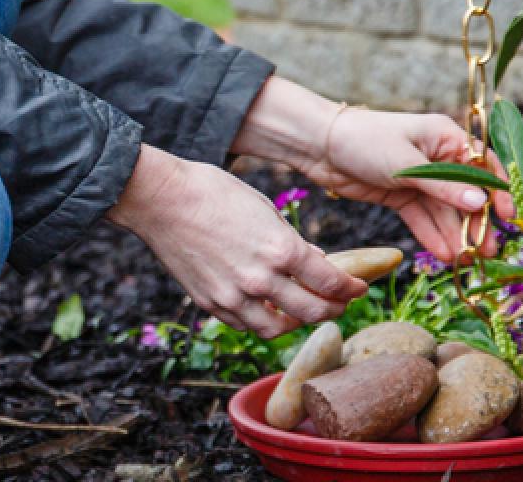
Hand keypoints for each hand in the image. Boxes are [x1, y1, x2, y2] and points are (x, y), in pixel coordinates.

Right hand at [107, 145, 367, 338]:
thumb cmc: (214, 192)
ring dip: (296, 323)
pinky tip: (267, 308)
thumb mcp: (264, 209)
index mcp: (281, 249)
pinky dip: (261, 320)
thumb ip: (291, 242)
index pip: (331, 282)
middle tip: (340, 304)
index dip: (351, 288)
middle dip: (334, 309)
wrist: (162, 199)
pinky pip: (245, 324)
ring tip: (302, 312)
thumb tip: (315, 262)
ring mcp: (234, 296)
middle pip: (312, 311)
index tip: (360, 288)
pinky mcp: (211, 303)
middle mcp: (261, 279)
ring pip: (278, 329)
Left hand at [231, 76, 513, 261]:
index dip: (498, 192)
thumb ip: (443, 186)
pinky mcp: (401, 196)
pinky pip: (423, 219)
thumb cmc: (365, 140)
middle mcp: (438, 158)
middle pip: (466, 194)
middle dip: (476, 224)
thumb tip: (481, 204)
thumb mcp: (407, 163)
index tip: (508, 218)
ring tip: (465, 261)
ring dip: (455, 235)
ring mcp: (419, 179)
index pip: (483, 166)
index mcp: (446, 137)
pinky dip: (433, 236)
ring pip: (445, 211)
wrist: (320, 147)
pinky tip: (444, 256)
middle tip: (487, 251)